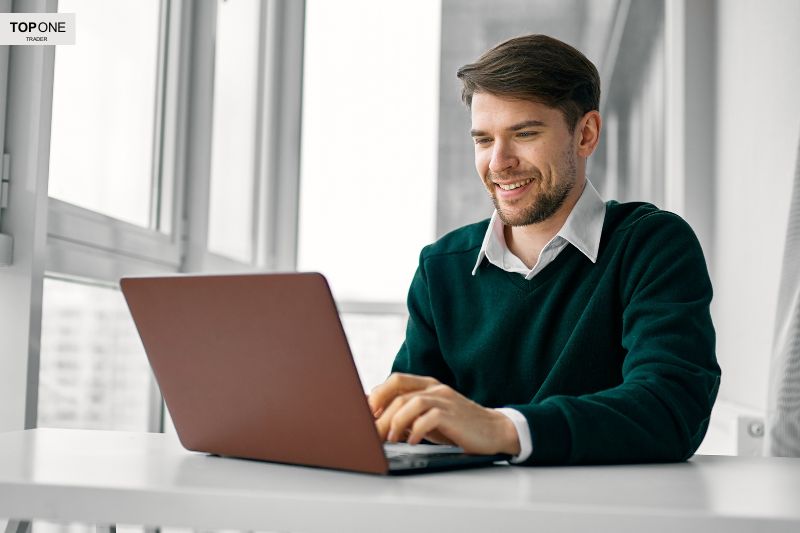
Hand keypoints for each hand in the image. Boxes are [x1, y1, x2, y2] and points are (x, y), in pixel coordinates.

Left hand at [368, 373, 520, 455]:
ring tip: (391, 439)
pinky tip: (412, 442)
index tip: (365, 413)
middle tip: (373, 434)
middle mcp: (435, 389)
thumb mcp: (429, 417)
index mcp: (428, 385)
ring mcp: (445, 400)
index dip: (378, 394)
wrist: (494, 430)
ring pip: (411, 403)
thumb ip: (408, 414)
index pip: (396, 380)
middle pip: (399, 394)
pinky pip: (429, 418)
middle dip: (382, 416)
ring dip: (396, 422)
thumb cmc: (457, 426)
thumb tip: (377, 421)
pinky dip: (416, 430)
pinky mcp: (454, 415)